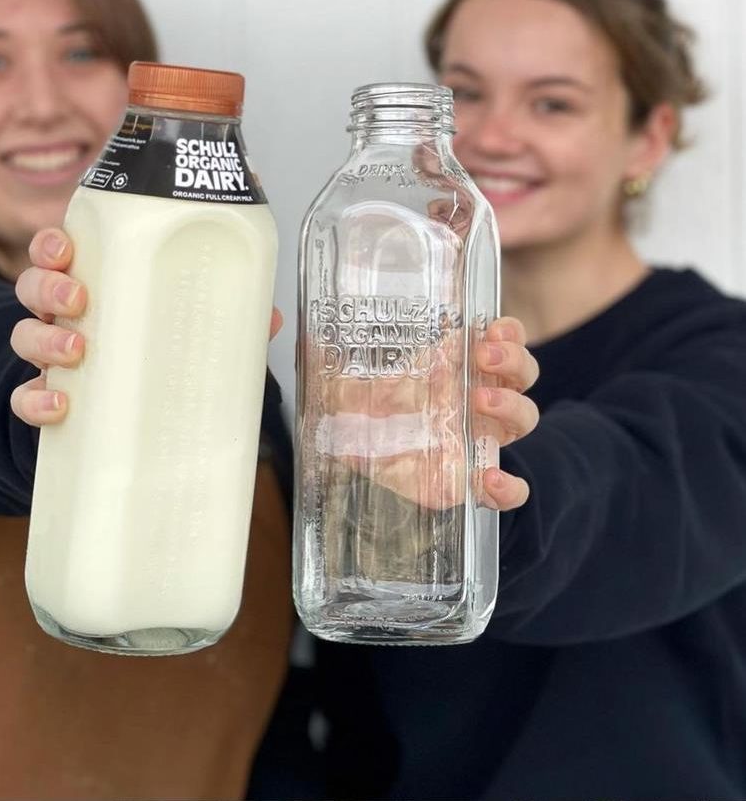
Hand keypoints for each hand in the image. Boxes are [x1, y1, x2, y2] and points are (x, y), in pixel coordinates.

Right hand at [10, 228, 284, 425]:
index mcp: (98, 286)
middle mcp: (65, 316)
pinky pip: (23, 398)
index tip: (65, 247)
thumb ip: (227, 317)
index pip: (59, 251)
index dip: (52, 244)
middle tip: (79, 298)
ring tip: (78, 349)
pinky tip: (60, 407)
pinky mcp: (47, 401)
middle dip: (50, 285)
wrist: (128, 421)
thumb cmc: (159, 354)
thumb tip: (272, 318)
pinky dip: (35, 401)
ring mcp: (53, 359)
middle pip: (34, 285)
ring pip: (24, 335)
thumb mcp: (192, 328)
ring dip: (44, 338)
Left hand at [324, 315, 538, 511]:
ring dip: (511, 406)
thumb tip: (293, 334)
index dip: (508, 333)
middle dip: (512, 361)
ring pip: (523, 418)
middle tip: (483, 357)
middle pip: (522, 374)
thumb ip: (329, 360)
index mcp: (456, 367)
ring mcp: (479, 439)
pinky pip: (510, 489)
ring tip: (479, 400)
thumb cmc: (371, 414)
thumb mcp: (349, 383)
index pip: (503, 341)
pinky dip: (510, 486)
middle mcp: (476, 398)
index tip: (491, 328)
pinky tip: (488, 478)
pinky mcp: (470, 481)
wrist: (373, 464)